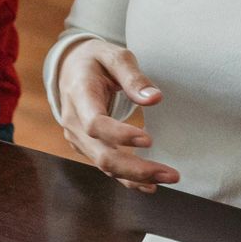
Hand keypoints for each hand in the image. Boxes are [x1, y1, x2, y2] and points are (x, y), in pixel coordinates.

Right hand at [53, 38, 177, 191]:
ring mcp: (78, 138)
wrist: (70, 68)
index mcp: (79, 94)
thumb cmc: (95, 60)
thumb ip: (133, 77)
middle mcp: (74, 122)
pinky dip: (126, 178)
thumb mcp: (113, 56)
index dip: (120, 135)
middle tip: (170, 174)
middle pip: (102, 154)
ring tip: (167, 177)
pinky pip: (105, 166)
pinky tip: (148, 185)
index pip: (95, 123)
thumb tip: (155, 99)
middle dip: (136, 168)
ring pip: (105, 165)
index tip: (149, 140)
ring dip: (136, 176)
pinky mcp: (86, 146)